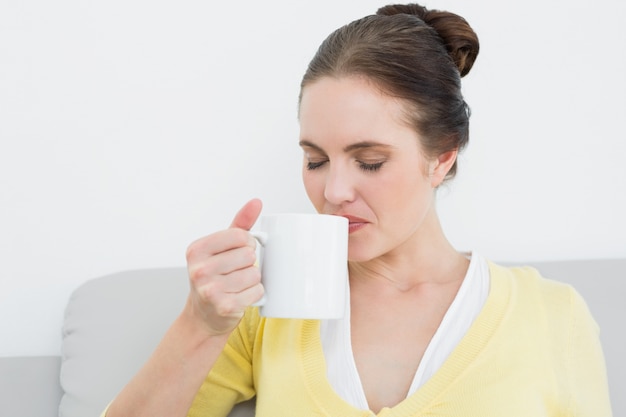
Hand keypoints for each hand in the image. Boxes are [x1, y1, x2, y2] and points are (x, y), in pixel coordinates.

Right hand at [184, 198, 263, 335]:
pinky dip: (255, 294)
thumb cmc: (214, 276)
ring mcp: (210, 290)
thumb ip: (239, 224)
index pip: (239, 235)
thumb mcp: (222, 247)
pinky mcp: (224, 306)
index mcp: (197, 250)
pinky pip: (257, 292)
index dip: (248, 243)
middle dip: (249, 262)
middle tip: (237, 271)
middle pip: (248, 255)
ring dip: (253, 279)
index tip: (241, 250)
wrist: (204, 315)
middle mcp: (199, 269)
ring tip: (238, 284)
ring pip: (254, 273)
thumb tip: (256, 202)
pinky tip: (242, 296)